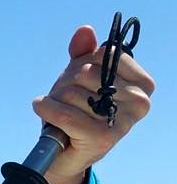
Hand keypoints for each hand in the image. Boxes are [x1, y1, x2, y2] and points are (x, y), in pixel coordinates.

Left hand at [32, 25, 154, 183]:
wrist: (63, 152)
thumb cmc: (76, 110)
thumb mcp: (80, 76)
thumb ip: (83, 52)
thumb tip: (85, 31)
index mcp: (142, 83)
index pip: (105, 54)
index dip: (82, 63)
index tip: (81, 80)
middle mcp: (140, 101)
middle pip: (86, 72)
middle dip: (65, 83)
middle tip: (65, 100)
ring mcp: (123, 121)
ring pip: (72, 93)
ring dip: (55, 100)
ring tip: (59, 112)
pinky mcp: (102, 138)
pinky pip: (65, 115)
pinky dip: (46, 109)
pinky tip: (41, 108)